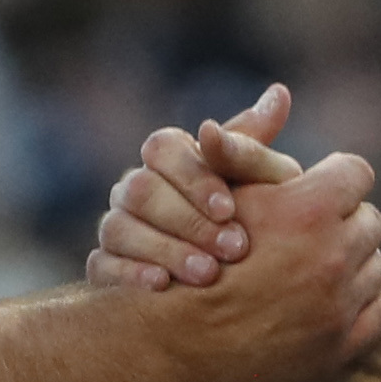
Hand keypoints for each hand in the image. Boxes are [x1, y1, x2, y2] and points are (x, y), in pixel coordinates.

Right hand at [87, 81, 304, 292]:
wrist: (248, 276)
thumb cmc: (260, 215)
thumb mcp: (267, 181)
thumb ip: (257, 147)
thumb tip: (278, 95)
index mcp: (169, 156)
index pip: (162, 149)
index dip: (192, 178)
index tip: (229, 208)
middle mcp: (135, 186)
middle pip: (139, 190)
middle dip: (187, 221)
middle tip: (232, 249)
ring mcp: (117, 224)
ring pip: (118, 227)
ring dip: (164, 249)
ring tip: (207, 274)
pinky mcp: (105, 265)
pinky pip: (101, 265)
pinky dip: (129, 274)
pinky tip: (162, 286)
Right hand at [134, 142, 380, 381]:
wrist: (162, 349)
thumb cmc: (178, 261)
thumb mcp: (213, 195)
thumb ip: (250, 146)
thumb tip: (281, 92)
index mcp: (306, 210)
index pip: (354, 173)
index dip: (336, 178)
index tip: (324, 187)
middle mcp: (331, 256)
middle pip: (369, 220)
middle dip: (348, 222)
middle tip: (326, 229)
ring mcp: (338, 306)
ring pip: (378, 266)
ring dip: (360, 260)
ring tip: (335, 264)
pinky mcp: (339, 347)